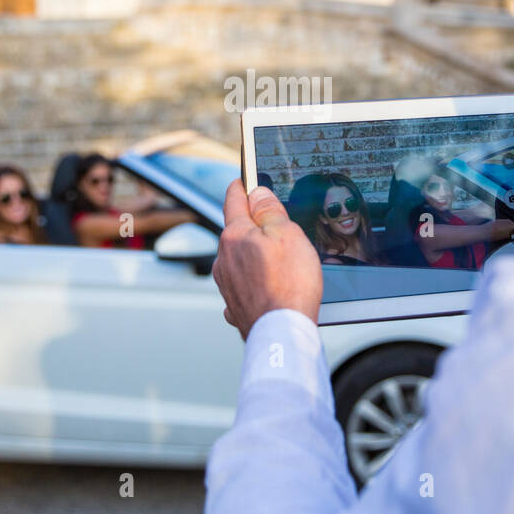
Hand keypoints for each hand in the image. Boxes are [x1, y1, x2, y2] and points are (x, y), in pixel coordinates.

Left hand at [213, 180, 321, 339]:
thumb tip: (257, 193)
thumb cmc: (288, 285)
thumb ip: (269, 210)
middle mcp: (224, 259)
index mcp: (235, 236)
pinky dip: (254, 282)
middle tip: (276, 224)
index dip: (241, 186)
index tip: (243, 179)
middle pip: (237, 231)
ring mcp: (227, 284)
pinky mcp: (235, 305)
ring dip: (255, 255)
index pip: (234, 200)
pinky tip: (268, 287)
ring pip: (239, 259)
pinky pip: (243, 285)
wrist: (282, 334)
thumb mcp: (287, 234)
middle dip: (253, 226)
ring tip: (281, 263)